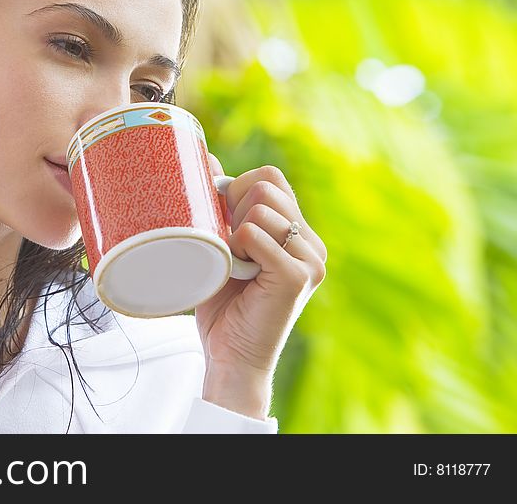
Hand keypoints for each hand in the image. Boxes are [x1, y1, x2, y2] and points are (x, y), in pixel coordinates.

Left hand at [194, 153, 326, 411]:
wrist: (229, 358)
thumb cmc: (223, 306)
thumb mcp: (219, 246)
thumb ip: (219, 206)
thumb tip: (206, 158)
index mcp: (297, 232)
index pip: (271, 177)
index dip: (238, 188)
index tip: (221, 220)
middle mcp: (311, 242)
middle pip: (268, 183)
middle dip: (234, 206)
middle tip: (228, 245)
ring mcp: (310, 258)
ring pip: (262, 206)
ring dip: (234, 231)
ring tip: (235, 263)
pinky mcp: (298, 276)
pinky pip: (256, 234)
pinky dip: (237, 248)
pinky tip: (239, 274)